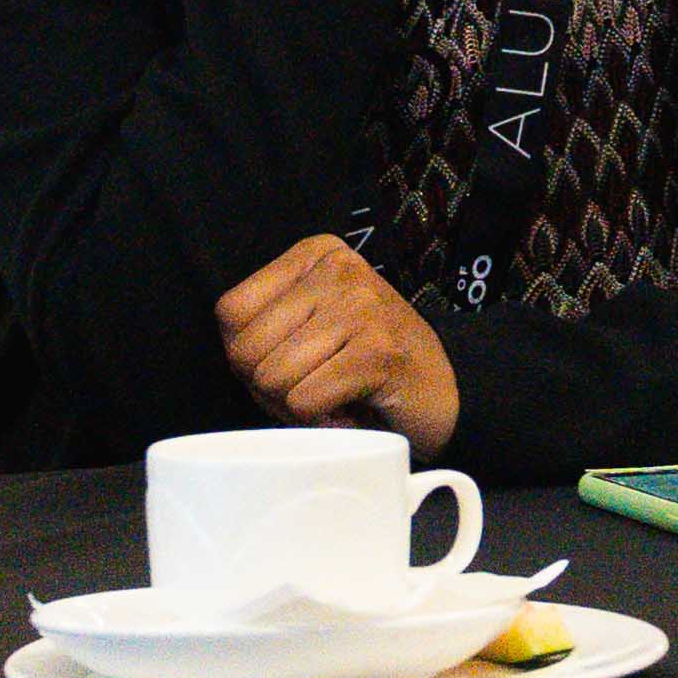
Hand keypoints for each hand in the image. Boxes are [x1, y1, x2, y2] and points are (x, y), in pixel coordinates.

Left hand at [218, 235, 462, 451]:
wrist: (446, 392)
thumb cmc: (370, 363)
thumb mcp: (315, 321)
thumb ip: (268, 325)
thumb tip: (232, 355)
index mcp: (314, 255)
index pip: (230, 312)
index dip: (246, 357)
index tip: (289, 366)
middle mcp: (338, 271)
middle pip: (245, 350)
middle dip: (268, 389)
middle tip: (311, 391)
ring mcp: (361, 308)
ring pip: (272, 379)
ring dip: (295, 409)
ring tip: (332, 400)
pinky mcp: (377, 354)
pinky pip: (304, 402)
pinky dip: (320, 422)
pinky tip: (348, 411)